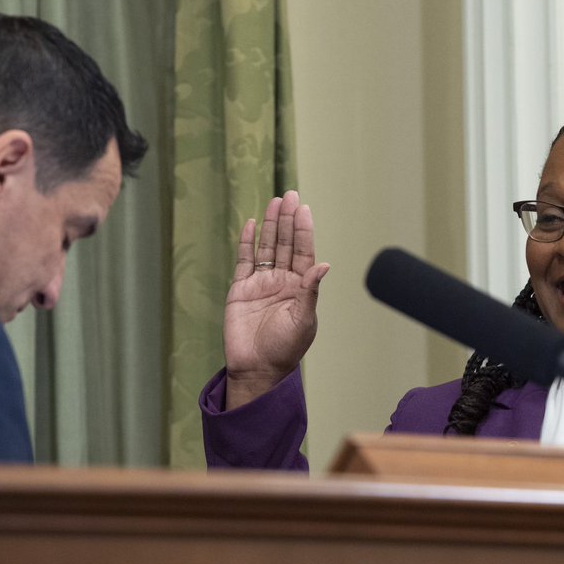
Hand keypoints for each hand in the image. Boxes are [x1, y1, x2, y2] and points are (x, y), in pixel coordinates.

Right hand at [223, 190, 329, 408]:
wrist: (256, 369)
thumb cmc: (285, 349)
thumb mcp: (303, 320)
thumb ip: (310, 291)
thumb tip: (323, 264)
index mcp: (300, 287)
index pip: (304, 251)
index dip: (304, 230)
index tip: (303, 208)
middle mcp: (282, 280)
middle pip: (286, 243)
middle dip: (288, 219)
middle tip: (290, 194)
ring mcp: (261, 283)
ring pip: (267, 247)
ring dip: (271, 225)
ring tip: (274, 202)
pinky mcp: (240, 289)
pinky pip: (245, 261)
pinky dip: (247, 243)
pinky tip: (252, 225)